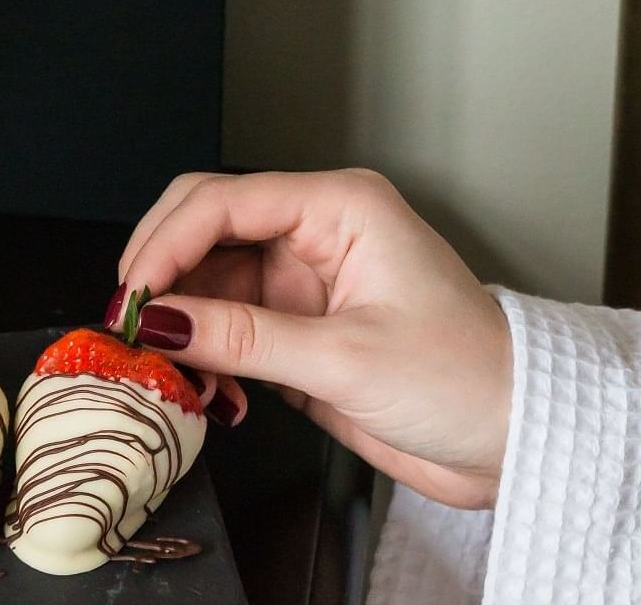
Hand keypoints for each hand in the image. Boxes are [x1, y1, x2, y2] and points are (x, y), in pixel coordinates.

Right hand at [112, 169, 512, 509]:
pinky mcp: (292, 327)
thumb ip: (243, 337)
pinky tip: (204, 388)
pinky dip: (201, 355)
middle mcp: (312, 233)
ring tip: (163, 365)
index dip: (165, 244)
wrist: (512, 438)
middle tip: (128, 321)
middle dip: (159, 271)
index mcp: (338, 208)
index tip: (133, 295)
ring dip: (176, 322)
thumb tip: (159, 320)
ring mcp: (298, 281)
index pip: (221, 202)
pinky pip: (221, 327)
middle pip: (201, 228)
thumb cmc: (467, 378)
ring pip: (203, 281)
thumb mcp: (346, 358)